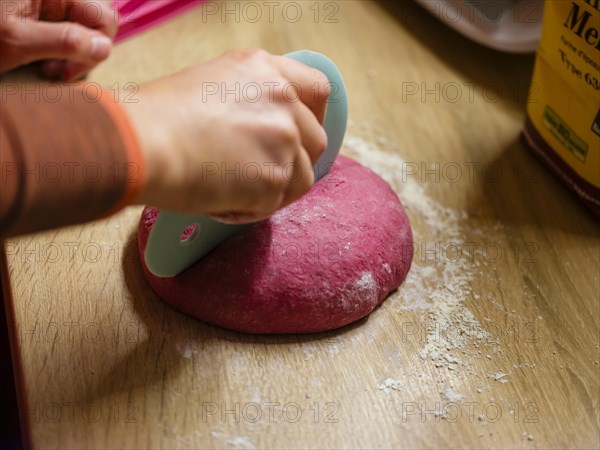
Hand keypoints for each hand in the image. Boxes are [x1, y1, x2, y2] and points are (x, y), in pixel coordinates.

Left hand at [0, 0, 117, 80]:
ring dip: (72, 55)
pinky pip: (68, 32)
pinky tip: (42, 59)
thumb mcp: (17, 40)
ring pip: (85, 31)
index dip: (95, 48)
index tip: (68, 72)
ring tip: (48, 67)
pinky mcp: (41, 12)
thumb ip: (65, 41)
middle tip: (56, 72)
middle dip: (83, 52)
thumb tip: (104, 48)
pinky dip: (60, 50)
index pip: (104, 19)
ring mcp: (49, 2)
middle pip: (97, 25)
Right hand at [125, 49, 330, 223]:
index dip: (313, 118)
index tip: (300, 136)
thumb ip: (249, 101)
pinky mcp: (274, 179)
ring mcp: (283, 140)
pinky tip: (218, 202)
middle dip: (294, 161)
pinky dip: (249, 209)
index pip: (318, 91)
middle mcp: (283, 101)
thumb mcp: (211, 85)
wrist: (139, 142)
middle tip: (260, 174)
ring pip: (302, 177)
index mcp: (265, 70)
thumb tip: (257, 131)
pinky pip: (274, 204)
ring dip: (273, 189)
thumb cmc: (155, 116)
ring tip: (230, 190)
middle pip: (315, 140)